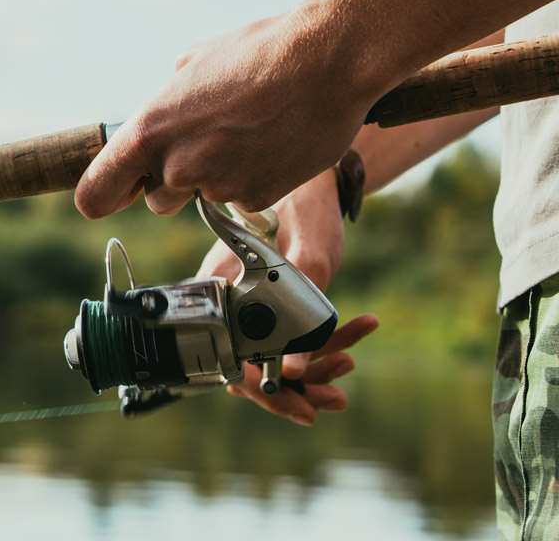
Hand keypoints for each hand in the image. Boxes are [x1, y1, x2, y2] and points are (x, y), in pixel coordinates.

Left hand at [75, 5, 387, 219]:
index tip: (117, 193)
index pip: (95, 193)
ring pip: (202, 199)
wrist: (329, 60)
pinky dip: (255, 181)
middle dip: (176, 179)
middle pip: (157, 199)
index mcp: (148, 130)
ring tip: (249, 135)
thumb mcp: (196, 63)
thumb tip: (168, 105)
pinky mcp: (255, 198)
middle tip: (211, 141)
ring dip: (217, 178)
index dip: (106, 195)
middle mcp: (175, 165)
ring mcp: (215, 186)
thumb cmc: (262, 51)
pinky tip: (274, 145)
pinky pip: (244, 201)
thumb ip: (170, 99)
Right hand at [198, 169, 374, 424]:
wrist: (315, 177)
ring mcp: (253, 303)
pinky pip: (298, 334)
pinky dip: (329, 338)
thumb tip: (295, 372)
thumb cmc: (305, 202)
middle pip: (256, 367)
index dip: (266, 391)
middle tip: (334, 401)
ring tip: (350, 361)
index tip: (302, 406)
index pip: (234, 363)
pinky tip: (362, 327)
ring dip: (318, 366)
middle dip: (297, 387)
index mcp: (221, 292)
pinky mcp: (277, 299)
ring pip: (279, 355)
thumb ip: (300, 313)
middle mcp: (232, 302)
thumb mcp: (309, 255)